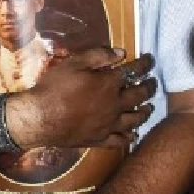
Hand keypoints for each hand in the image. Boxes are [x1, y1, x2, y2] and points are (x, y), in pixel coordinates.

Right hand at [9, 49, 156, 149]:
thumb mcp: (73, 63)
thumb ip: (98, 56)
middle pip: (139, 95)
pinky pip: (120, 140)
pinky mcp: (100, 139)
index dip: (145, 64)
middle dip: (149, 87)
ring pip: (135, 119)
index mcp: (109, 84)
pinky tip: (133, 134)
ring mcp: (109, 125)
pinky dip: (130, 136)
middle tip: (154, 82)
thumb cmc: (54, 88)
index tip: (149, 60)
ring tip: (149, 107)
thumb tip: (121, 53)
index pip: (133, 71)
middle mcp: (115, 105)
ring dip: (145, 111)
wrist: (39, 118)